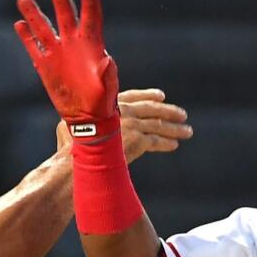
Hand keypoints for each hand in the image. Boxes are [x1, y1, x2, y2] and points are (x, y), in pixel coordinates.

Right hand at [15, 0, 118, 132]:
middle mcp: (73, 42)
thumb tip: (107, 61)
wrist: (87, 117)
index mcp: (92, 44)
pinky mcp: (44, 65)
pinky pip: (33, 47)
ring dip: (34, 12)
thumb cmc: (103, 101)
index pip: (91, 16)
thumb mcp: (109, 89)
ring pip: (43, 27)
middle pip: (65, 14)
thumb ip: (109, 75)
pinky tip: (19, 23)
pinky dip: (26, 36)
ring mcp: (57, 52)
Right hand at [57, 89, 191, 161]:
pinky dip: (166, 143)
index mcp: (108, 105)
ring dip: (174, 128)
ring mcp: (131, 125)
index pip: (132, 96)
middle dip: (168, 111)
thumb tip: (82, 121)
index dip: (147, 96)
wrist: (77, 161)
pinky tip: (175, 144)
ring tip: (187, 131)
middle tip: (182, 114)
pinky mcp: (138, 141)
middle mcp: (122, 112)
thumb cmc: (70, 146)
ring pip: (158, 125)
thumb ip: (83, 119)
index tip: (161, 96)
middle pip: (151, 109)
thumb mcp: (70, 125)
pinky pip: (156, 141)